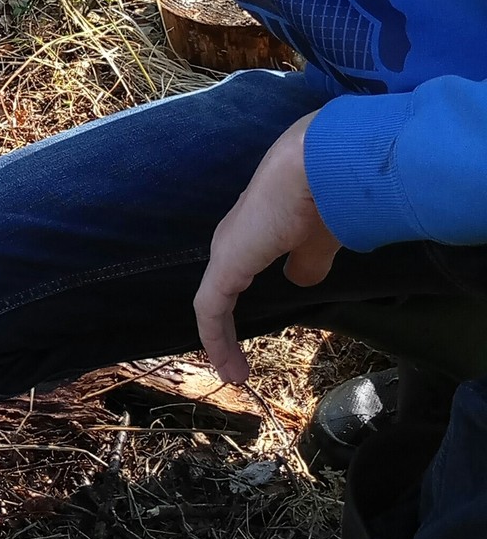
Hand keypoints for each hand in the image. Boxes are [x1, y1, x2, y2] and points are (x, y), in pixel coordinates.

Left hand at [194, 113, 341, 385]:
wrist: (318, 165)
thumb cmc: (327, 194)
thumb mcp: (319, 239)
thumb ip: (308, 260)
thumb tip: (300, 279)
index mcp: (254, 230)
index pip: (235, 273)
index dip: (238, 304)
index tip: (251, 331)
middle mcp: (233, 239)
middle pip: (219, 289)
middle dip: (222, 327)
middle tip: (235, 363)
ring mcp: (227, 251)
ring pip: (212, 304)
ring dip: (220, 340)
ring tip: (233, 373)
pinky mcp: (226, 265)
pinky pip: (211, 309)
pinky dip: (216, 339)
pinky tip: (230, 367)